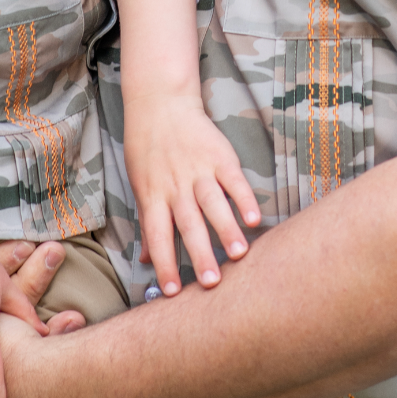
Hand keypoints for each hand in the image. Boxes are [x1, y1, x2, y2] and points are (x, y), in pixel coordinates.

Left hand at [123, 93, 260, 295]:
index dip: (165, 264)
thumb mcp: (141, 187)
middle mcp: (176, 185)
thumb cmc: (147, 150)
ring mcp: (199, 170)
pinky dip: (244, 198)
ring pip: (213, 203)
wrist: (161, 104)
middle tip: (213, 283)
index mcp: (154, 196)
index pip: (158, 236)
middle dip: (201, 254)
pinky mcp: (220, 155)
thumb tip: (146, 262)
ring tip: (240, 254)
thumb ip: (147, 224)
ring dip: (226, 229)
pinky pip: (234, 180)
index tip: (174, 293)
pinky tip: (255, 218)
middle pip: (189, 224)